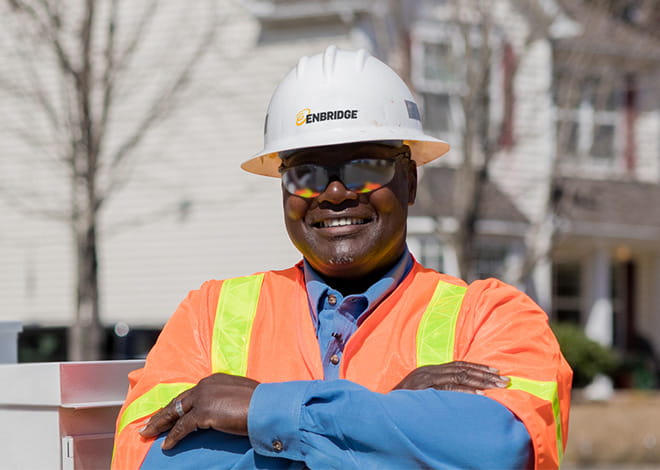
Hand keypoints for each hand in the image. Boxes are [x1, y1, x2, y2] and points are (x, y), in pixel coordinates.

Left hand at [139, 373, 259, 449]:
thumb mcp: (241, 395)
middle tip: (149, 424)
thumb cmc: (260, 403)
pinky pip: (182, 428)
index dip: (176, 405)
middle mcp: (206, 385)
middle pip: (178, 401)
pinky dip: (173, 437)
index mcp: (214, 380)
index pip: (189, 394)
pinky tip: (166, 445)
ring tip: (148, 433)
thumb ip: (227, 398)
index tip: (167, 412)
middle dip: (162, 414)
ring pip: (175, 412)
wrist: (266, 406)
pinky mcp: (203, 412)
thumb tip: (224, 409)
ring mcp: (203, 398)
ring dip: (160, 424)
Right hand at [392, 361, 508, 392]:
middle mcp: (427, 371)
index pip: (459, 364)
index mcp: (429, 370)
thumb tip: (461, 391)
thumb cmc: (403, 403)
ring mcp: (424, 380)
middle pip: (461, 369)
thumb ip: (437, 387)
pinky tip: (480, 397)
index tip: (497, 372)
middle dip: (485, 374)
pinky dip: (466, 392)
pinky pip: (448, 390)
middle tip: (505, 380)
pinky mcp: (422, 390)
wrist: (380, 409)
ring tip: (498, 387)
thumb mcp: (421, 391)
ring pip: (458, 377)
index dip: (478, 367)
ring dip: (480, 382)